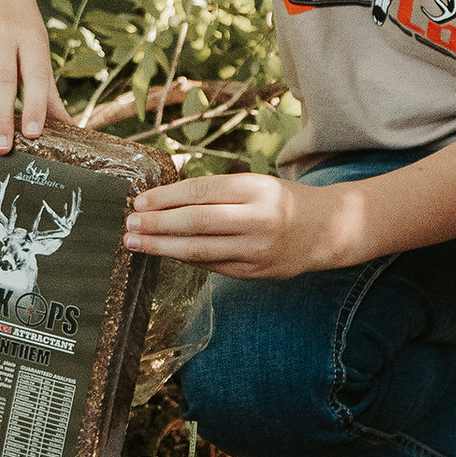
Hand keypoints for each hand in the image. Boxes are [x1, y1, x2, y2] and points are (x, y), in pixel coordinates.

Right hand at [0, 0, 70, 153]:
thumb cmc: (21, 28)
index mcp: (30, 39)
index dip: (35, 104)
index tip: (34, 134)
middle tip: (1, 149)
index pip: (35, 74)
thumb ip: (48, 92)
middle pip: (0, 79)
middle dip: (0, 115)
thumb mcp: (39, 50)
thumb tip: (72, 130)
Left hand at [123, 172, 349, 278]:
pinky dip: (186, 259)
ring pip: (200, 250)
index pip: (201, 191)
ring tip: (136, 243)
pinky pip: (212, 267)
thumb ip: (217, 192)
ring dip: (162, 247)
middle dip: (157, 224)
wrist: (326, 229)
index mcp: (256, 189)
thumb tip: (164, 200)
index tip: (139, 201)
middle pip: (196, 222)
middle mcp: (258, 219)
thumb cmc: (281, 201)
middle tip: (129, 225)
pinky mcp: (256, 272)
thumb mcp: (255, 184)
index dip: (166, 197)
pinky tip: (167, 253)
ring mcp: (257, 249)